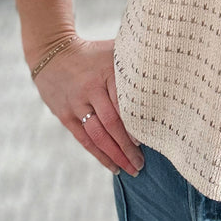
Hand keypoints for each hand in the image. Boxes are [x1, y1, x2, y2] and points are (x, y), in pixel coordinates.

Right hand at [31, 37, 144, 176]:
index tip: (148, 138)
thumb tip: (166, 70)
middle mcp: (91, 89)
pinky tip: (113, 166)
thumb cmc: (94, 53)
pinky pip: (84, 139)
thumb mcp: (114, 51)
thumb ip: (135, 62)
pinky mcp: (66, 115)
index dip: (135, 122)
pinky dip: (99, 155)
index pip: (123, 101)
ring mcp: (77, 104)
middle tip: (142, 163)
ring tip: (131, 169)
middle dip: (128, 146)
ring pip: (98, 135)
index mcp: (107, 71)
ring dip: (115, 155)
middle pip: (112, 123)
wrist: (54, 53)